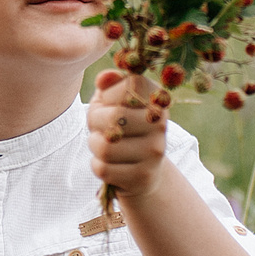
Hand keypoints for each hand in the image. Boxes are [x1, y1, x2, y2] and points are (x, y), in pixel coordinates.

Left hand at [88, 68, 169, 200]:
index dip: (108, 94)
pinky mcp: (142, 176)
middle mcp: (160, 125)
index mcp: (156, 100)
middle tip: (99, 126)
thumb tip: (103, 78)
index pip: (129, 86)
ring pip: (105, 146)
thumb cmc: (124, 128)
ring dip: (93, 144)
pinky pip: (103, 168)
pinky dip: (97, 165)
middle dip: (94, 121)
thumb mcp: (115, 102)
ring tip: (101, 144)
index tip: (109, 102)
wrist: (144, 172)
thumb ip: (109, 85)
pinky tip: (107, 163)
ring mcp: (154, 152)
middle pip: (113, 116)